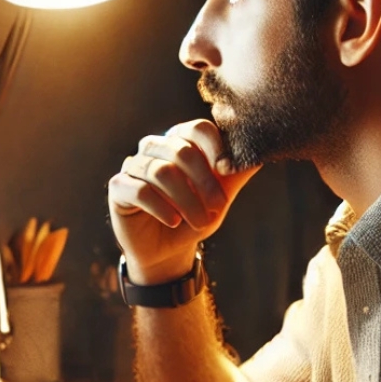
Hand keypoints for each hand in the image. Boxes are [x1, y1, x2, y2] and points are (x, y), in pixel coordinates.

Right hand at [107, 120, 258, 283]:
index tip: (228, 170)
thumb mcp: (220, 197)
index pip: (197, 129)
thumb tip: (261, 153)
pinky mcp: (119, 188)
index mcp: (179, 142)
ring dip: (186, 200)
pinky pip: (140, 190)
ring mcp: (133, 166)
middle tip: (218, 207)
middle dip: (204, 181)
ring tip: (199, 222)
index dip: (215, 147)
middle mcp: (154, 148)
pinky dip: (160, 207)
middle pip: (180, 149)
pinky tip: (173, 221)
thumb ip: (235, 174)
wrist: (168, 252)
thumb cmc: (193, 218)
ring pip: (161, 171)